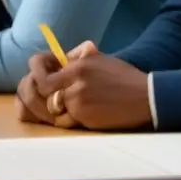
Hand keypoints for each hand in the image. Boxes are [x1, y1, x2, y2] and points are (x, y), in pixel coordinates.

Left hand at [21, 46, 150, 130]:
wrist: (144, 98)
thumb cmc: (125, 78)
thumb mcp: (102, 60)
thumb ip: (79, 59)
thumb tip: (61, 59)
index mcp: (79, 64)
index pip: (41, 67)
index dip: (36, 72)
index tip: (38, 76)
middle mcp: (75, 80)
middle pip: (41, 88)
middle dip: (39, 94)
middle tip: (44, 97)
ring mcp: (77, 99)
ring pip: (50, 106)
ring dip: (54, 108)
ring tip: (64, 107)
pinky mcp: (82, 116)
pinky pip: (62, 120)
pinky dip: (67, 120)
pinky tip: (79, 116)